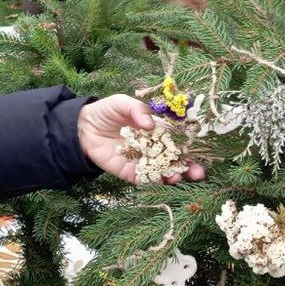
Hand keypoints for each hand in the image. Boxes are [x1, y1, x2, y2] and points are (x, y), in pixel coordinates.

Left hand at [77, 95, 205, 185]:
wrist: (83, 128)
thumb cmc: (106, 112)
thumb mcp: (121, 103)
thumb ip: (136, 109)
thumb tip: (149, 124)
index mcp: (157, 130)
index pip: (178, 139)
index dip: (190, 146)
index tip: (200, 151)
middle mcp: (154, 147)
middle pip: (176, 159)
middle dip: (189, 166)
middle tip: (199, 172)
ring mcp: (143, 161)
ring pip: (163, 171)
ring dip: (173, 176)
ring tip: (178, 176)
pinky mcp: (130, 173)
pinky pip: (144, 180)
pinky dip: (153, 182)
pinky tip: (160, 181)